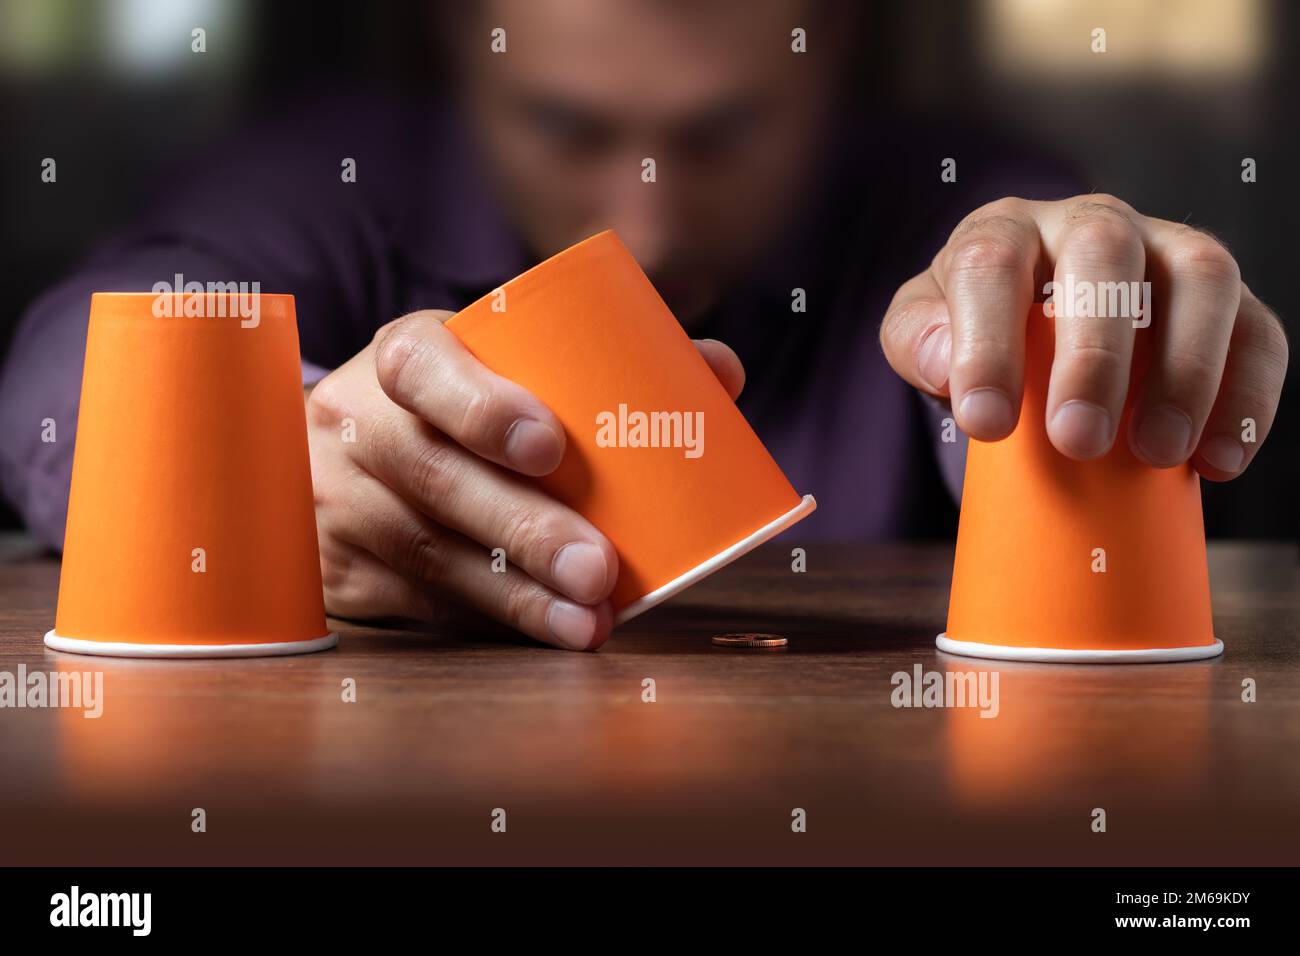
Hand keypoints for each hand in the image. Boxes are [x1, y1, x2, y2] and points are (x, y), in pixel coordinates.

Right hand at [307, 310, 745, 650]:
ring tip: (587, 620)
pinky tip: (544, 633)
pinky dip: (490, 620)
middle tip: (597, 568)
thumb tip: (720, 373)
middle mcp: (356, 423)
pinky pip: (417, 602)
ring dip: (515, 595)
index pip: (423, 367)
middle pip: (433, 474)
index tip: (551, 447)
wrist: (351, 450)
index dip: (481, 407)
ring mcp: (338, 500)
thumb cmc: (463, 404)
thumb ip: (610, 363)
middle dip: (523, 528)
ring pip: (426, 552)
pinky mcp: (339, 570)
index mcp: (404, 356)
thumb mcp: (507, 364)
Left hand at [881, 194, 1287, 477]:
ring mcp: (1168, 251)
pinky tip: (1217, 461)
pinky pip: (1257, 330)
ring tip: (1159, 453)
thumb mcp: (923, 330)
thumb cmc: (973, 328)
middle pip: (1104, 255)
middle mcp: (1092, 224)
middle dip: (1095, 352)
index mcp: (1006, 230)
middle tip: (1078, 440)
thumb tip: (951, 367)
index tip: (985, 423)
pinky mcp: (1227, 297)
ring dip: (1188, 368)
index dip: (987, 341)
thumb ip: (919, 341)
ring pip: (1202, 276)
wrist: (1034, 324)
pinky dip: (1248, 396)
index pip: (990, 263)